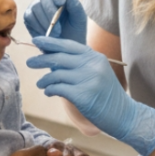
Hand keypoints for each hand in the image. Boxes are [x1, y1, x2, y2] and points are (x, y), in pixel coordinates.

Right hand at [24, 0, 87, 43]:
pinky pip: (29, 17)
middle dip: (50, 11)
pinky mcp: (29, 16)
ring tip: (56, 34)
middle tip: (58, 27)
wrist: (65, 47)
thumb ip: (76, 6)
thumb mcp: (79, 20)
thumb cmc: (74, 31)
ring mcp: (37, 6)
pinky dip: (38, 27)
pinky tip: (46, 34)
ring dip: (46, 22)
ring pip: (36, 7)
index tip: (61, 2)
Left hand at [28, 36, 154, 155]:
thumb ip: (80, 64)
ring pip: (56, 74)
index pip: (68, 45)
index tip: (36, 40)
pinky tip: (48, 92)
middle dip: (41, 59)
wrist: (124, 115)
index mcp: (95, 57)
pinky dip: (50, 89)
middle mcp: (92, 65)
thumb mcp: (98, 73)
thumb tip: (53, 58)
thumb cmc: (107, 96)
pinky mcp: (83, 95)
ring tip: (41, 84)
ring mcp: (88, 79)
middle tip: (30, 62)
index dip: (50, 42)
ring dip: (45, 79)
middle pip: (59, 57)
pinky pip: (58, 88)